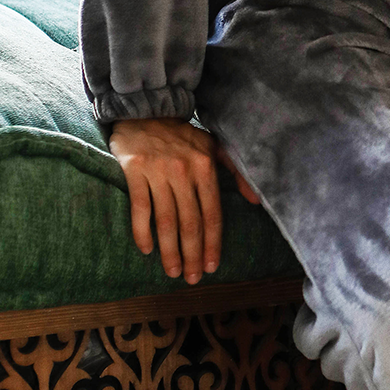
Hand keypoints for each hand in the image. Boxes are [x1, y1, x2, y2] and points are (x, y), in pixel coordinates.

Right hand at [109, 118, 258, 282]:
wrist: (145, 111)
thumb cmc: (182, 136)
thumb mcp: (214, 147)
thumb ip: (236, 171)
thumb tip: (255, 201)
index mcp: (206, 167)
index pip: (212, 214)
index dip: (213, 243)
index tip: (212, 266)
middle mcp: (184, 170)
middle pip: (191, 222)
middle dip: (193, 254)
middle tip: (192, 278)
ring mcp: (158, 170)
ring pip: (166, 220)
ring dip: (170, 250)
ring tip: (172, 271)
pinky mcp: (133, 169)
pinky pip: (139, 207)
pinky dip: (142, 231)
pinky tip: (147, 250)